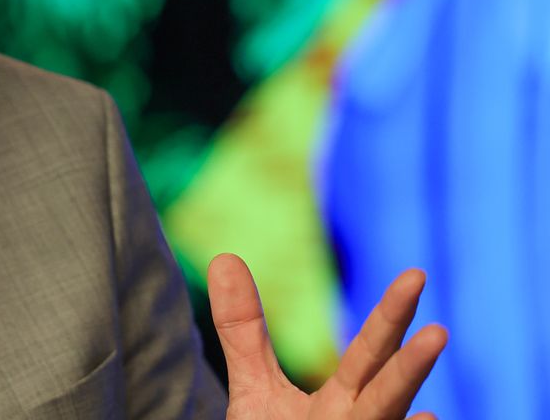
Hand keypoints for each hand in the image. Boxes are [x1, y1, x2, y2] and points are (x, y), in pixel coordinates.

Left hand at [209, 253, 447, 419]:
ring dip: (399, 415)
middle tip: (438, 332)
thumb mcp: (255, 388)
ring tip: (426, 411)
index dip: (391, 317)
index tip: (415, 275)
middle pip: (386, 392)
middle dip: (411, 367)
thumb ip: (244, 329)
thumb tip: (224, 258)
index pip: (371, 353)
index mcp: (345, 401)